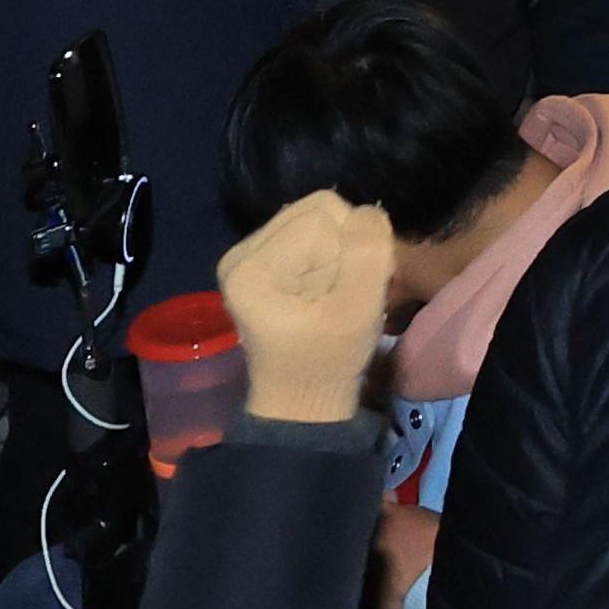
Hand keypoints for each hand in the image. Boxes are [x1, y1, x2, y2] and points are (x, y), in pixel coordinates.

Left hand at [217, 191, 397, 428]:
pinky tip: (328, 286)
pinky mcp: (260, 260)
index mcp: (250, 267)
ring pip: (317, 215)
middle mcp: (240, 253)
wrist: (302, 399)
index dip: (353, 249)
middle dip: (346, 244)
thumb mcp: (357, 314)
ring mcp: (247, 255)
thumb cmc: (327, 363)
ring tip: (338, 290)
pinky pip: (310, 230)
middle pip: (317, 209)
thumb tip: (368, 212)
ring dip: (342, 248)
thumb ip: (366, 258)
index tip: (352, 294)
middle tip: (348, 291)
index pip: (323, 217)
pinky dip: (331, 252)